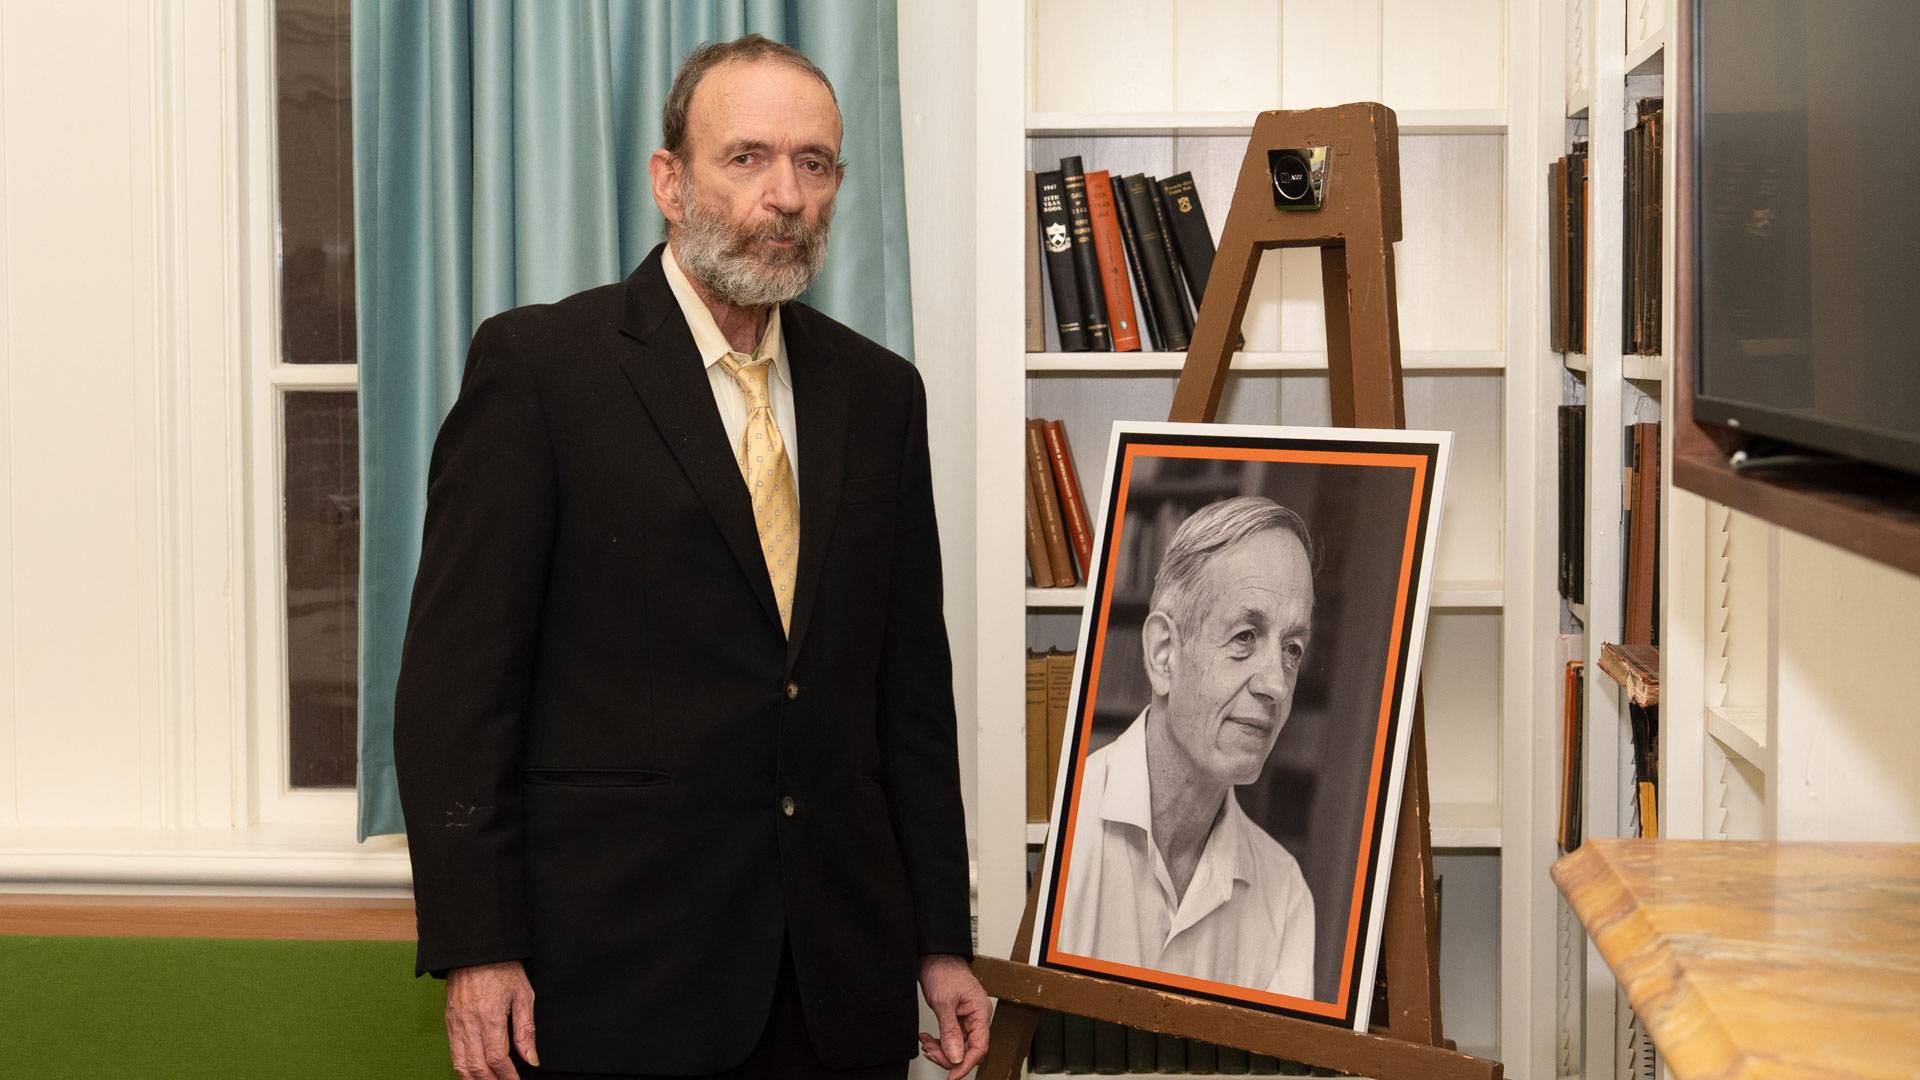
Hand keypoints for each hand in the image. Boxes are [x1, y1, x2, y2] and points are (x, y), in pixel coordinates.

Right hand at [444, 959, 537, 1079]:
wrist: (476, 949)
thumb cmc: (503, 968)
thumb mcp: (523, 995)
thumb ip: (526, 1030)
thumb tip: (531, 1058)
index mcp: (491, 1017)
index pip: (497, 1059)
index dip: (508, 1076)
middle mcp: (470, 1024)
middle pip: (477, 1067)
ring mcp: (456, 1024)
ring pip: (460, 1064)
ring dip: (474, 1079)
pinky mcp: (449, 1022)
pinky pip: (452, 1052)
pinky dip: (461, 1067)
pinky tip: (472, 1072)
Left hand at [916, 953, 991, 1077]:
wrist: (935, 956)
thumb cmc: (943, 970)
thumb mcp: (944, 1002)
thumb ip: (950, 1032)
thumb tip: (955, 1057)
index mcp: (980, 1013)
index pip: (979, 1047)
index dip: (966, 1065)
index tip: (952, 1076)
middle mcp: (976, 1018)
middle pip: (968, 1050)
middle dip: (947, 1055)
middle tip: (929, 1051)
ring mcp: (967, 1018)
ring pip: (957, 1046)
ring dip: (940, 1049)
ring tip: (926, 1043)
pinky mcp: (956, 1018)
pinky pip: (951, 1038)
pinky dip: (938, 1041)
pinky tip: (927, 1038)